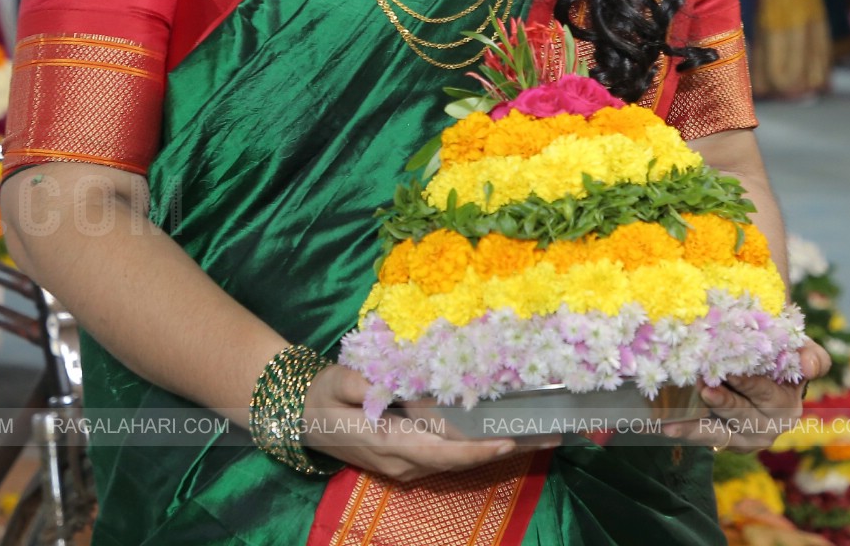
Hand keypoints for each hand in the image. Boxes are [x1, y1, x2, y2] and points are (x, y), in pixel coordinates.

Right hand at [303, 365, 552, 481]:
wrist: (300, 417)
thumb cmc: (321, 396)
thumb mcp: (336, 383)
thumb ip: (364, 385)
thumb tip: (393, 384)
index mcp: (387, 443)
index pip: (439, 452)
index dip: (475, 450)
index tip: (508, 443)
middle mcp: (402, 463)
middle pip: (459, 461)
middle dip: (503, 450)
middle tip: (548, 435)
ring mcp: (406, 466)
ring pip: (457, 461)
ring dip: (495, 450)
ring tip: (538, 433)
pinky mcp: (408, 460)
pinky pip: (447, 455)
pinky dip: (476, 447)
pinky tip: (502, 433)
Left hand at [667, 342, 830, 452]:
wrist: (768, 374)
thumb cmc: (782, 357)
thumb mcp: (801, 352)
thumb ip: (812, 356)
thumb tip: (810, 366)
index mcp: (786, 405)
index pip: (766, 393)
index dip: (749, 383)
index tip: (732, 372)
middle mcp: (766, 427)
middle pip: (742, 416)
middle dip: (723, 403)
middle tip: (704, 390)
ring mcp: (743, 439)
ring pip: (718, 436)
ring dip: (694, 429)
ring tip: (670, 424)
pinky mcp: (723, 442)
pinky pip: (701, 438)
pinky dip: (681, 432)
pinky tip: (658, 427)